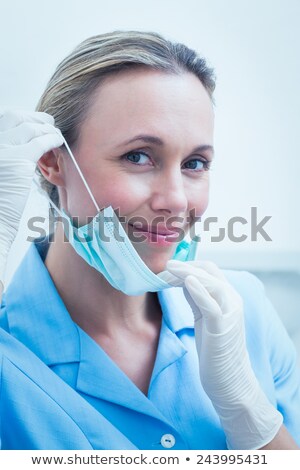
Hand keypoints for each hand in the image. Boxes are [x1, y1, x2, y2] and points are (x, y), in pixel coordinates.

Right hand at [0, 109, 62, 284]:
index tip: (34, 121)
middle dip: (35, 118)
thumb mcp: (1, 170)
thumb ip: (7, 153)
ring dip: (46, 129)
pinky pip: (40, 142)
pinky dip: (51, 139)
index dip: (22, 118)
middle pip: (16, 117)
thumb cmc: (0, 200)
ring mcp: (2, 149)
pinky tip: (57, 142)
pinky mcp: (18, 160)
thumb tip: (24, 141)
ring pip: (30, 127)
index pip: (5, 119)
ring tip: (56, 135)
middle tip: (49, 124)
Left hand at [166, 259, 282, 448]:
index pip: (209, 269)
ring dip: (187, 273)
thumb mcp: (204, 317)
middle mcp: (232, 300)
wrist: (230, 380)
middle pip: (210, 271)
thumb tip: (183, 280)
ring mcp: (230, 313)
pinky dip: (200, 291)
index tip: (167, 268)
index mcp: (228, 296)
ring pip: (211, 283)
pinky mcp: (222, 327)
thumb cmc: (215, 349)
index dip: (187, 265)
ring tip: (168, 270)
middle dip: (185, 266)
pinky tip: (187, 281)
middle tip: (163, 268)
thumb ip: (197, 298)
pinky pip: (212, 305)